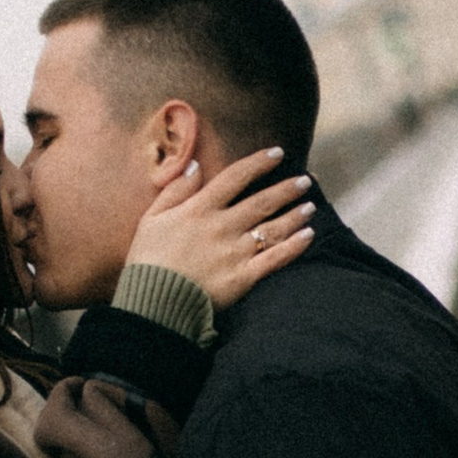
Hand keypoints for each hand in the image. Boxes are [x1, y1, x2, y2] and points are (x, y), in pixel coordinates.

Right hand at [128, 147, 314, 311]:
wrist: (152, 303)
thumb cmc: (147, 261)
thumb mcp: (151, 219)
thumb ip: (175, 191)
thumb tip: (194, 165)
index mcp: (199, 209)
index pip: (235, 177)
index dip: (258, 163)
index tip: (277, 153)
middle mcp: (221, 227)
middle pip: (261, 201)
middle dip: (286, 189)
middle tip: (305, 180)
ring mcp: (235, 252)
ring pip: (273, 228)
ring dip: (295, 215)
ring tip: (310, 206)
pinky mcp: (243, 278)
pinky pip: (274, 259)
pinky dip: (294, 246)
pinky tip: (308, 235)